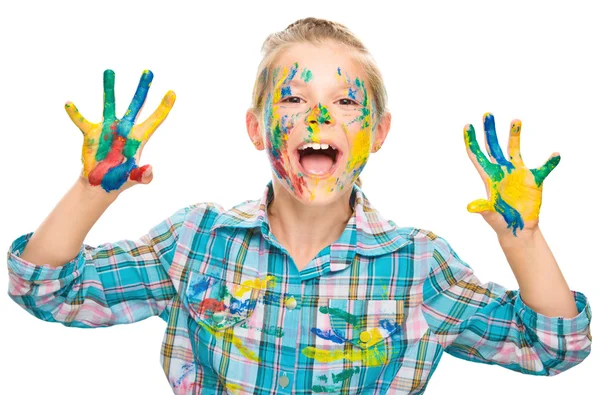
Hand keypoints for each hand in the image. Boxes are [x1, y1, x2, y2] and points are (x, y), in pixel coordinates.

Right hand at [66, 69, 175, 192]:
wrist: (101, 183)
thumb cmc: (121, 179)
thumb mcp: (135, 178)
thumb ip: (144, 175)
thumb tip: (150, 168)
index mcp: (139, 138)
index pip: (155, 120)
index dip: (163, 107)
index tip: (172, 93)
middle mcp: (125, 128)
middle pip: (136, 105)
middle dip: (142, 89)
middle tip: (148, 71)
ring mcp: (108, 128)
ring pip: (109, 104)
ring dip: (109, 88)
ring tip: (109, 71)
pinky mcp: (92, 133)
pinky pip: (82, 121)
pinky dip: (75, 113)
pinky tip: (69, 104)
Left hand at [463, 113, 559, 236]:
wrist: (518, 228)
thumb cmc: (500, 221)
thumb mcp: (490, 214)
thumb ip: (482, 208)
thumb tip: (470, 207)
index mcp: (488, 178)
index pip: (477, 156)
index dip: (471, 141)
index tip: (467, 126)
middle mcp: (501, 171)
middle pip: (493, 147)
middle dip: (489, 131)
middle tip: (487, 114)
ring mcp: (517, 173)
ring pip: (515, 150)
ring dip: (514, 135)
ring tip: (515, 120)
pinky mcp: (533, 180)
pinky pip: (543, 168)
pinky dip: (550, 162)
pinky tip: (555, 155)